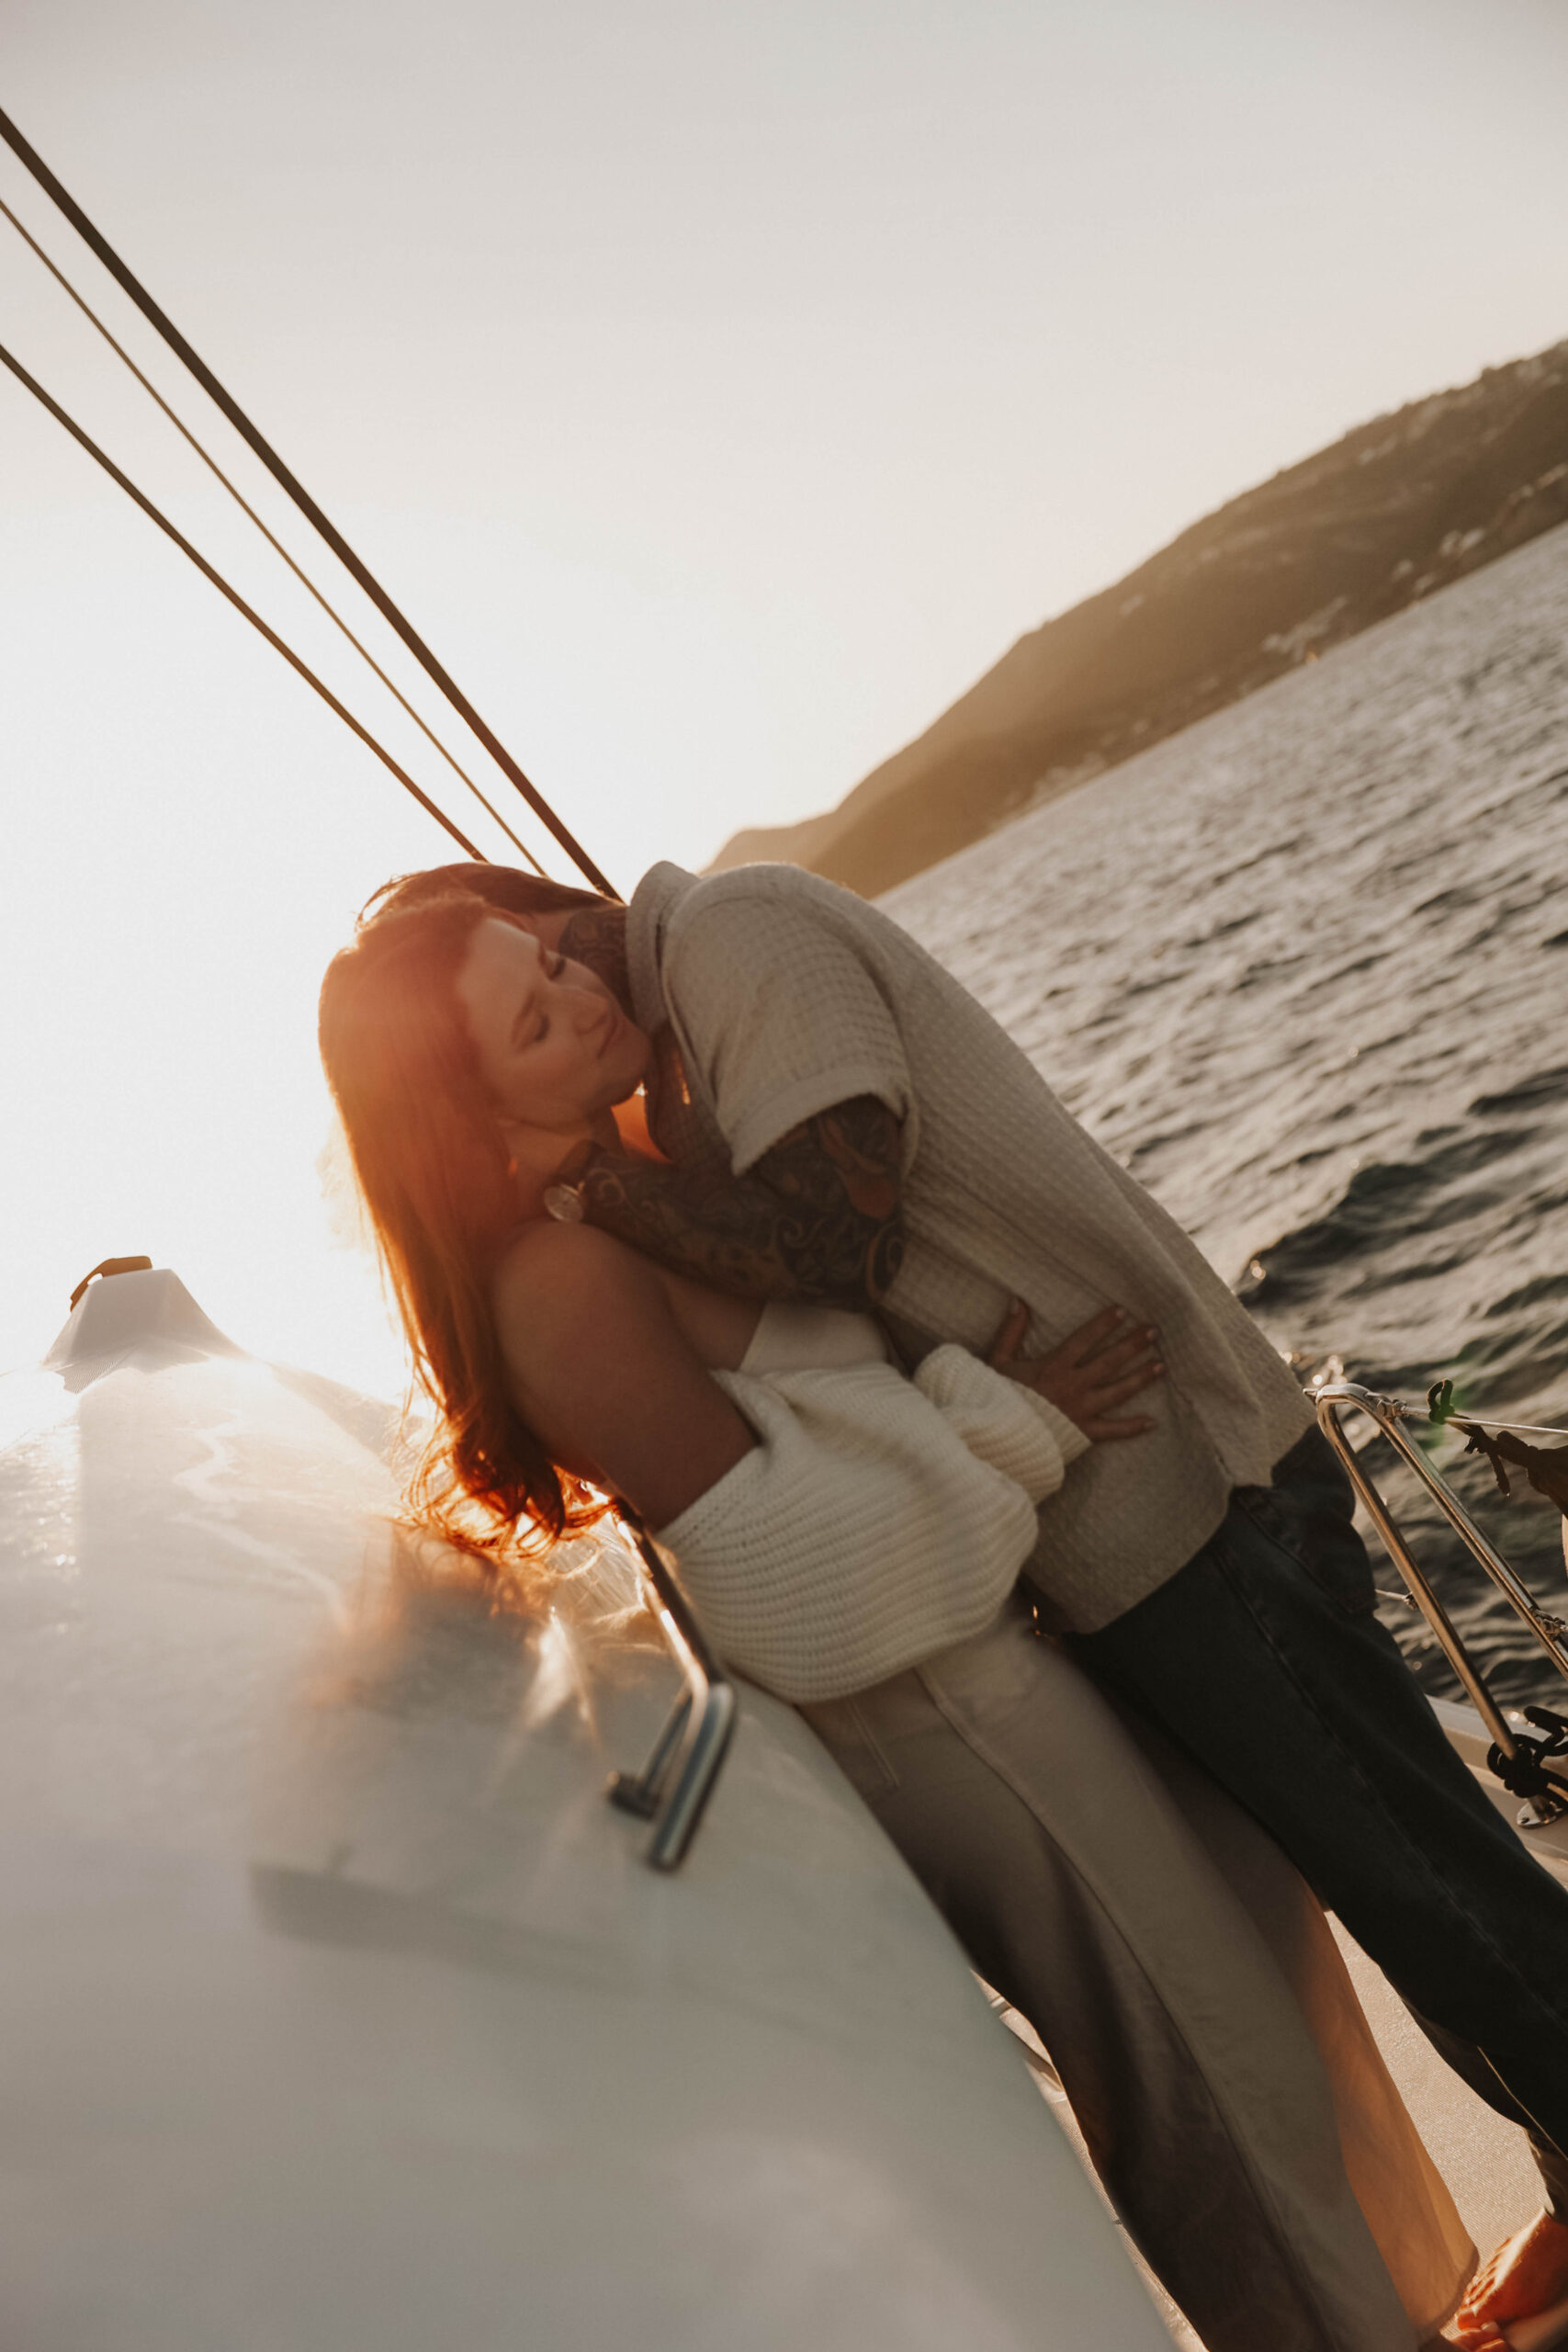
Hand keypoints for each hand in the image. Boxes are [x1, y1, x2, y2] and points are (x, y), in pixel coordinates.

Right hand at [990, 1302, 1162, 1442]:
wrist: (997, 1436)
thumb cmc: (997, 1398)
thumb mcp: (998, 1361)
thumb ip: (1011, 1331)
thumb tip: (1017, 1301)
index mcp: (1053, 1366)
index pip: (1084, 1339)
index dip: (1104, 1324)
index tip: (1122, 1312)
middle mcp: (1072, 1386)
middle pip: (1109, 1362)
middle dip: (1132, 1345)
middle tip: (1154, 1331)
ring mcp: (1081, 1410)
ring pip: (1118, 1392)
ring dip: (1140, 1378)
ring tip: (1160, 1365)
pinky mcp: (1083, 1433)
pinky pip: (1112, 1431)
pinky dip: (1132, 1428)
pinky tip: (1152, 1422)